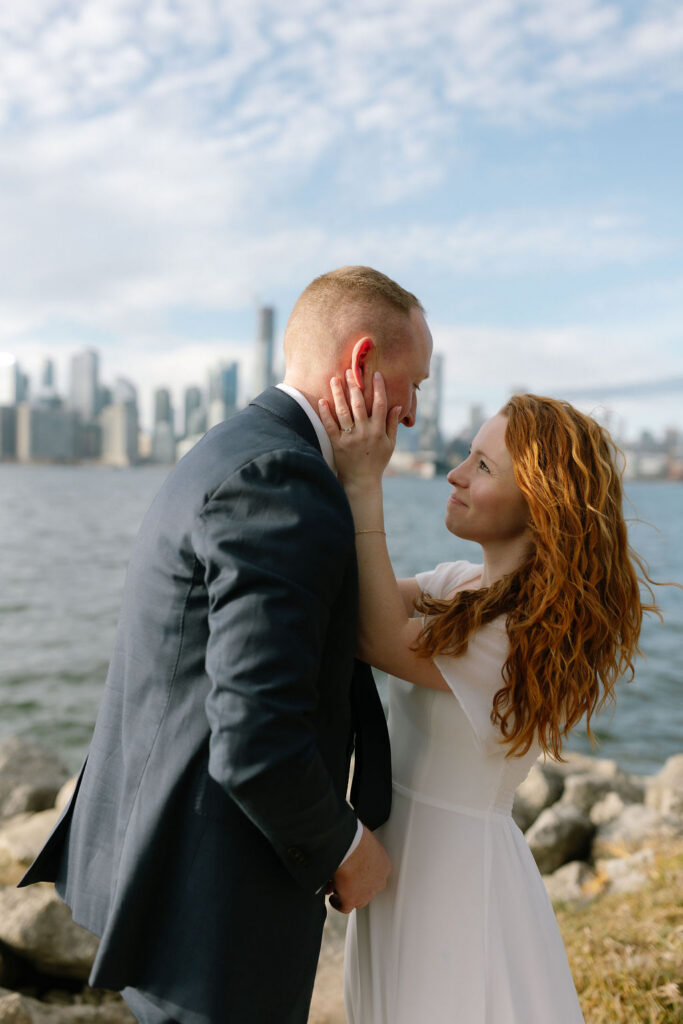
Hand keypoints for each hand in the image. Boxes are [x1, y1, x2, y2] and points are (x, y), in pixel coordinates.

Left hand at [319, 370, 401, 488]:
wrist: (362, 481)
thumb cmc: (377, 461)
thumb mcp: (390, 444)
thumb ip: (392, 424)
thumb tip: (397, 406)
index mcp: (378, 430)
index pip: (379, 404)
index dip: (378, 388)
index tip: (376, 374)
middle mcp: (364, 432)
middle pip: (359, 404)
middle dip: (355, 385)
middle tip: (350, 370)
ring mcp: (350, 438)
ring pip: (343, 412)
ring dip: (338, 394)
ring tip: (334, 379)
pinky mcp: (337, 444)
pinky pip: (330, 426)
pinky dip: (325, 413)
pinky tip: (322, 401)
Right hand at [328, 825, 391, 913]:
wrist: (349, 846)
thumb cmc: (356, 837)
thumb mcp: (364, 842)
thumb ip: (362, 850)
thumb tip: (352, 849)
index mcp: (384, 866)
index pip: (374, 875)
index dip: (362, 875)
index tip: (354, 872)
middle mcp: (379, 882)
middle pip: (367, 889)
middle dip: (355, 886)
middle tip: (343, 882)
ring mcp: (366, 893)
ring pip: (357, 900)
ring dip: (346, 894)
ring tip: (334, 889)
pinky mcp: (352, 899)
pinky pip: (344, 907)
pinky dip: (337, 903)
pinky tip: (332, 898)